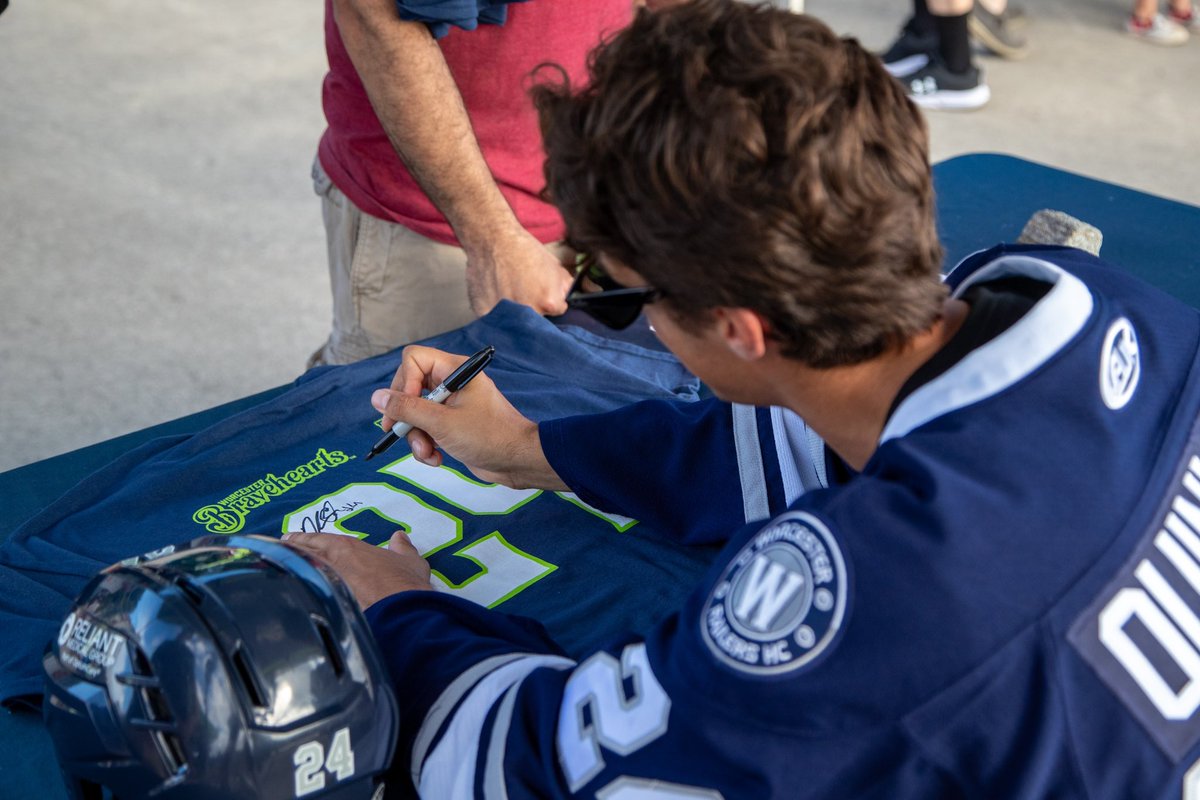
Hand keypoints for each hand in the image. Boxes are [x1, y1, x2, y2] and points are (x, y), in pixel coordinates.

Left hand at [282, 531, 432, 609]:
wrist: (400, 611)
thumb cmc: (405, 583)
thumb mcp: (410, 562)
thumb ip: (402, 548)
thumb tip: (399, 536)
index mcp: (349, 548)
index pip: (319, 539)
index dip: (305, 538)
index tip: (292, 538)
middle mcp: (330, 562)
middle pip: (302, 551)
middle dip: (290, 547)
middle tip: (280, 545)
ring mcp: (323, 584)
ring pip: (298, 570)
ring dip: (287, 565)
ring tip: (277, 563)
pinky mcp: (322, 604)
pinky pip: (302, 591)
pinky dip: (292, 587)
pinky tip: (285, 589)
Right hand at [372, 345, 567, 490]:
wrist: (518, 461)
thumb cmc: (489, 436)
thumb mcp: (442, 423)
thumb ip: (406, 409)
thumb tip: (377, 397)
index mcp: (454, 370)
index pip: (413, 359)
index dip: (403, 382)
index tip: (406, 407)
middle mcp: (451, 383)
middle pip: (409, 388)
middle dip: (406, 416)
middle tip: (400, 433)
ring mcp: (451, 404)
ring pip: (415, 414)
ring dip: (416, 437)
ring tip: (428, 453)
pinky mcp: (452, 424)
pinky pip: (426, 429)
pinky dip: (426, 445)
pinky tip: (437, 458)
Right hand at [465, 226, 572, 317]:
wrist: (493, 240)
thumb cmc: (523, 251)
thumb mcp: (555, 267)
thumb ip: (566, 289)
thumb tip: (567, 302)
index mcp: (549, 303)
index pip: (557, 313)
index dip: (550, 302)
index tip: (542, 294)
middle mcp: (528, 312)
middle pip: (536, 321)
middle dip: (533, 310)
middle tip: (523, 291)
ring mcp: (504, 315)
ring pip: (514, 323)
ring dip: (513, 314)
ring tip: (508, 291)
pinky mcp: (483, 314)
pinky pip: (493, 320)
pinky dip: (494, 312)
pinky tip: (495, 294)